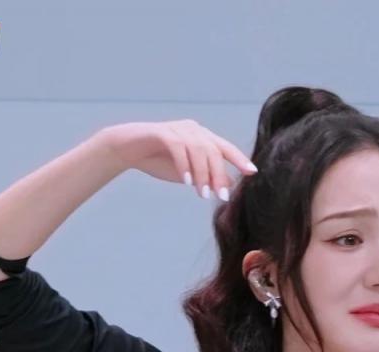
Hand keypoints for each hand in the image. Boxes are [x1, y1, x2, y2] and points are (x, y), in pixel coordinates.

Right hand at [98, 120, 257, 200]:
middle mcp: (192, 129)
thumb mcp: (187, 173)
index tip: (252, 172)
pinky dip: (184, 165)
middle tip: (220, 196)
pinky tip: (186, 181)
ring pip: (198, 149)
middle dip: (219, 175)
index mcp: (201, 137)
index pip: (225, 148)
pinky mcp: (161, 132)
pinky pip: (178, 147)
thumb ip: (206, 176)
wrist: (126, 150)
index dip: (239, 159)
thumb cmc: (157, 160)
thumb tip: (229, 184)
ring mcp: (177, 128)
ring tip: (201, 193)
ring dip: (202, 174)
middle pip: (213, 150)